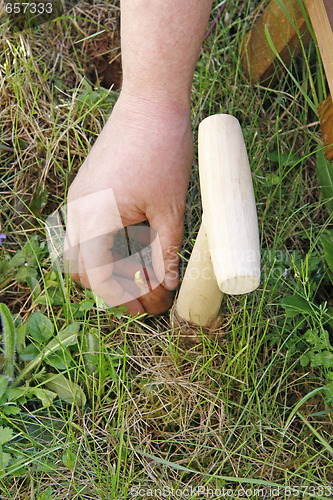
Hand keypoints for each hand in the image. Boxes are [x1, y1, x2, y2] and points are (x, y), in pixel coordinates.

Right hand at [64, 92, 192, 314]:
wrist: (151, 101)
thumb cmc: (163, 150)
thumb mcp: (170, 208)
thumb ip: (167, 251)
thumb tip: (169, 284)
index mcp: (94, 218)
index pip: (97, 277)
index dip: (122, 298)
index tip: (146, 307)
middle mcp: (78, 211)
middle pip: (82, 269)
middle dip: (111, 287)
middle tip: (145, 294)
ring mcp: (79, 199)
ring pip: (82, 251)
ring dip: (109, 267)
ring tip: (143, 272)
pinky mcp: (87, 190)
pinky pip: (88, 231)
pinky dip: (108, 247)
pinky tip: (135, 245)